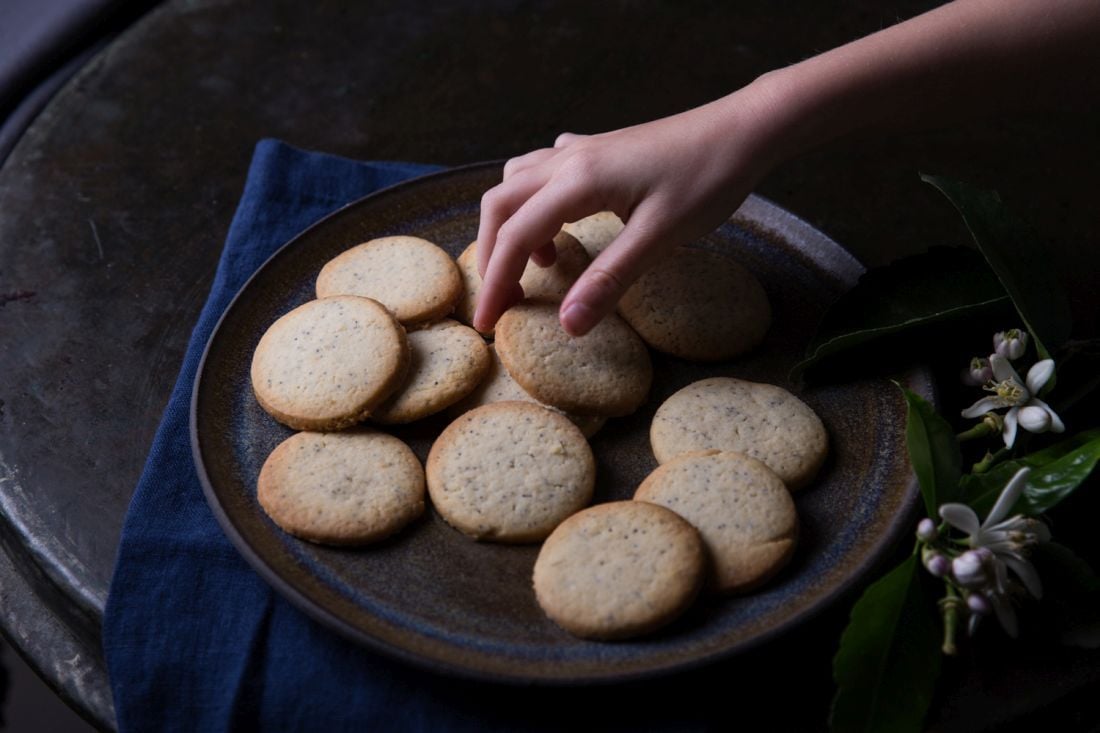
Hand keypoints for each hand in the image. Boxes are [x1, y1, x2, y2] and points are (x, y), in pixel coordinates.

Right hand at [473, 82, 784, 335]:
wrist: (744, 129)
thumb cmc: (708, 179)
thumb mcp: (660, 238)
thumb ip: (609, 280)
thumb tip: (568, 324)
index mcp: (577, 180)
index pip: (514, 236)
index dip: (495, 283)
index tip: (486, 324)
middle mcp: (568, 159)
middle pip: (500, 206)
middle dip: (492, 257)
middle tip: (505, 302)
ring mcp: (581, 150)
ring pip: (517, 184)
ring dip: (513, 226)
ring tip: (544, 266)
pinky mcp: (599, 150)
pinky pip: (544, 171)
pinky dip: (536, 203)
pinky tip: (562, 222)